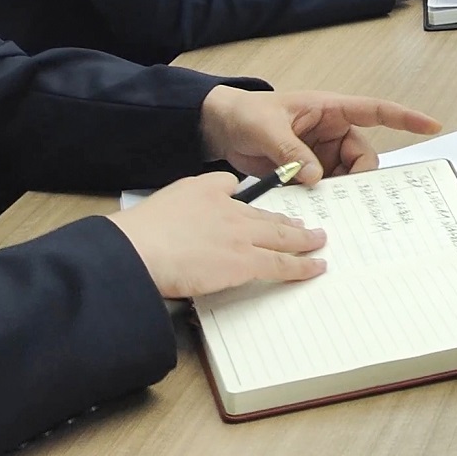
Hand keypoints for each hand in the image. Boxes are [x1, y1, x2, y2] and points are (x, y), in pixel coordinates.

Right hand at [104, 172, 326, 299]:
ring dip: (304, 240)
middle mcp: (230, 209)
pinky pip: (282, 264)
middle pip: (265, 216)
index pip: (232, 187)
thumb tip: (193, 213)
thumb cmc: (141, 232)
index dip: (245, 201)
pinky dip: (302, 266)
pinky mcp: (244, 261)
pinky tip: (314, 267)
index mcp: (207, 190)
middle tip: (304, 225)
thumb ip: (184, 202)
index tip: (255, 208)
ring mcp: (240, 235)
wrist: (138, 249)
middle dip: (287, 222)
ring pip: (282, 237)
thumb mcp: (164, 203)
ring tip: (318, 241)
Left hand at [197, 85, 441, 182]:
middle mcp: (332, 132)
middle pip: (363, 156)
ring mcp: (322, 154)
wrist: (218, 128)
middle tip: (348, 194)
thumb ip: (291, 152)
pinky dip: (325, 199)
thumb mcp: (267, 128)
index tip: (432, 125)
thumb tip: (316, 178)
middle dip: (360, 176)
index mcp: (330, 110)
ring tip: (328, 205)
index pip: (376, 111)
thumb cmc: (245, 114)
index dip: (405, 118)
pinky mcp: (308, 173)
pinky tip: (316, 209)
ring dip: (341, 191)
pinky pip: (327, 188)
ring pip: (347, 177)